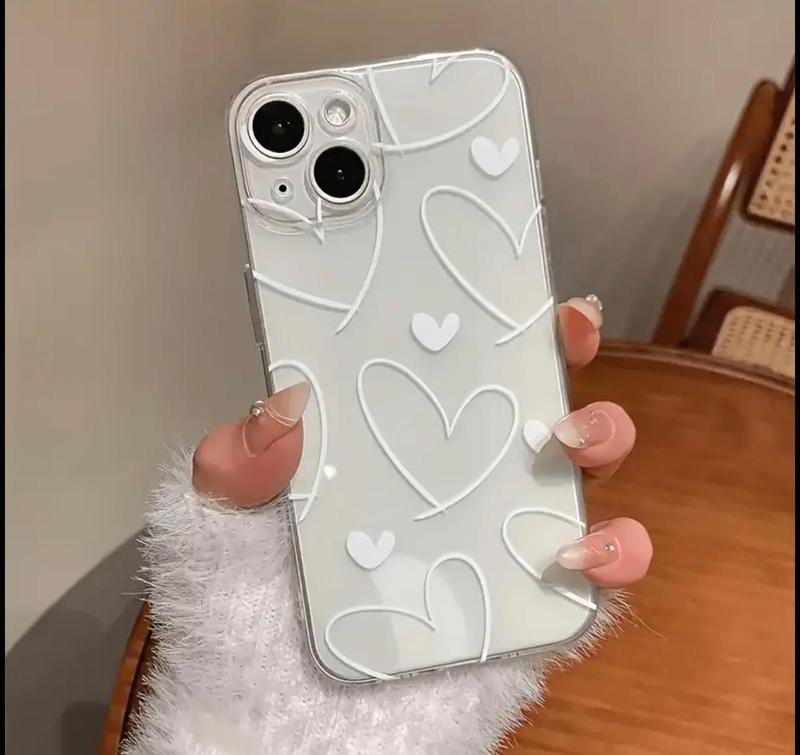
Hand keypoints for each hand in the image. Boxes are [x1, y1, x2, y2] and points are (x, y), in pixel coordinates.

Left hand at [193, 296, 651, 587]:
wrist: (276, 725)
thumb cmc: (245, 616)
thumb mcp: (219, 521)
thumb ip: (238, 463)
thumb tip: (285, 403)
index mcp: (392, 445)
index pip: (450, 367)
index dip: (488, 320)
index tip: (512, 284)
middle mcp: (454, 481)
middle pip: (531, 401)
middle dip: (561, 357)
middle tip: (560, 337)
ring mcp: (499, 538)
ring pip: (581, 474)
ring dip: (600, 438)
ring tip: (567, 442)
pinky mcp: (531, 605)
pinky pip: (597, 573)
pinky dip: (610, 554)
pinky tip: (575, 553)